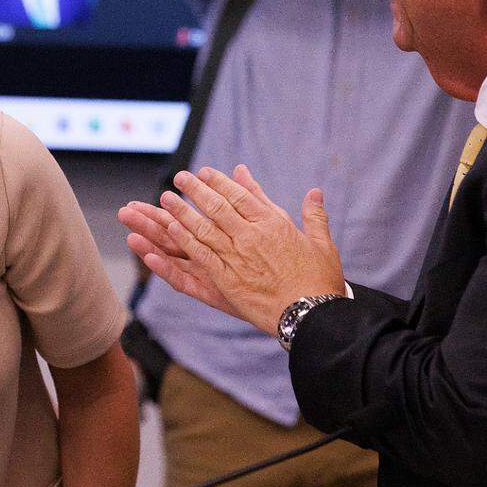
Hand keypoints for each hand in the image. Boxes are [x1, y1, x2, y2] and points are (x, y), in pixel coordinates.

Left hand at [119, 165, 344, 334]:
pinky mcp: (226, 279)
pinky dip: (184, 241)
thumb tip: (314, 191)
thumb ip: (313, 214)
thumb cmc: (320, 280)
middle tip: (180, 178)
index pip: (240, 195)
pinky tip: (171, 230)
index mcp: (273, 224)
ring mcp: (237, 257)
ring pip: (203, 228)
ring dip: (182, 212)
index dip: (219, 182)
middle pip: (217, 207)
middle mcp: (251, 236)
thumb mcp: (320, 242)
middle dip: (196, 190)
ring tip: (165, 199)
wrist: (312, 314)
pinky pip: (200, 255)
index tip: (204, 172)